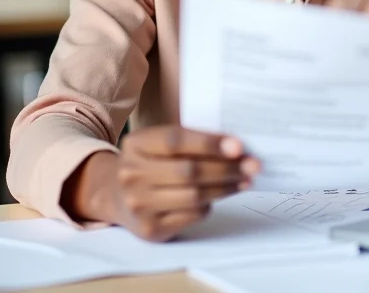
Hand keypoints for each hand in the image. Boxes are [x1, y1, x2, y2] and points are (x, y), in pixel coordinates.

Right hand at [65, 125, 258, 241]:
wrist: (115, 193)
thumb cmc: (151, 161)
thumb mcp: (160, 142)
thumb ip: (192, 140)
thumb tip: (236, 147)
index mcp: (136, 144)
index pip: (175, 141)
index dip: (209, 143)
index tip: (238, 145)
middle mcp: (132, 174)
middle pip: (188, 171)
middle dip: (227, 168)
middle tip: (253, 165)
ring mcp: (139, 204)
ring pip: (193, 195)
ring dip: (225, 187)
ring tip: (244, 180)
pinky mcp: (150, 229)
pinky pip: (191, 215)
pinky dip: (209, 204)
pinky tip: (220, 195)